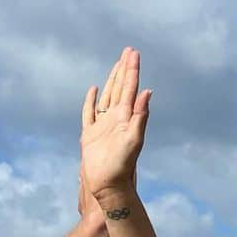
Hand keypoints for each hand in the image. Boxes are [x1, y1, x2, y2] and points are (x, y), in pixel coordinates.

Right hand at [80, 46, 151, 205]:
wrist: (109, 186)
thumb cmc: (122, 166)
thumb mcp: (134, 140)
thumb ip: (140, 116)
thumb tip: (147, 91)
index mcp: (126, 117)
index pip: (130, 88)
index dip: (131, 70)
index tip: (133, 53)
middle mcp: (116, 118)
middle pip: (120, 88)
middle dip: (124, 69)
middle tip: (128, 51)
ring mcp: (103, 125)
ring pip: (107, 96)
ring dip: (112, 80)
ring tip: (117, 64)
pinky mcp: (90, 135)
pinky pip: (89, 113)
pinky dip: (90, 101)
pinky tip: (94, 90)